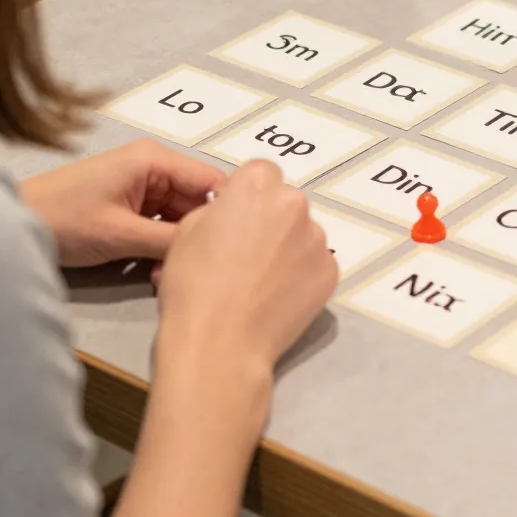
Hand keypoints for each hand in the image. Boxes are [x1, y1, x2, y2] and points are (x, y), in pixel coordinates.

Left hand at [21, 139, 223, 267]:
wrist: (12, 224)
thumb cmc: (64, 220)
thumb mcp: (121, 235)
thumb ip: (171, 240)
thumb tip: (213, 249)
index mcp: (155, 160)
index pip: (211, 182)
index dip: (225, 213)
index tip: (232, 248)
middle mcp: (153, 167)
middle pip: (196, 201)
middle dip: (196, 234)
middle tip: (194, 269)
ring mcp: (141, 187)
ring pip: (179, 216)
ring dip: (178, 244)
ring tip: (169, 275)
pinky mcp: (129, 205)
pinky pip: (160, 224)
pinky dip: (161, 246)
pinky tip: (156, 271)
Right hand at [155, 160, 337, 372]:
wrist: (220, 343)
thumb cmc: (193, 285)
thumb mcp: (186, 231)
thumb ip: (217, 210)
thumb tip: (232, 213)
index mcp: (258, 185)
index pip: (260, 173)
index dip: (247, 196)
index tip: (235, 221)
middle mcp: (295, 203)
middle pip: (285, 202)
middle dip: (269, 220)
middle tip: (246, 254)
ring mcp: (317, 238)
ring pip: (301, 234)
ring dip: (287, 247)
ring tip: (260, 281)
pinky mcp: (330, 271)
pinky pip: (314, 264)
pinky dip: (300, 275)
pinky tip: (277, 297)